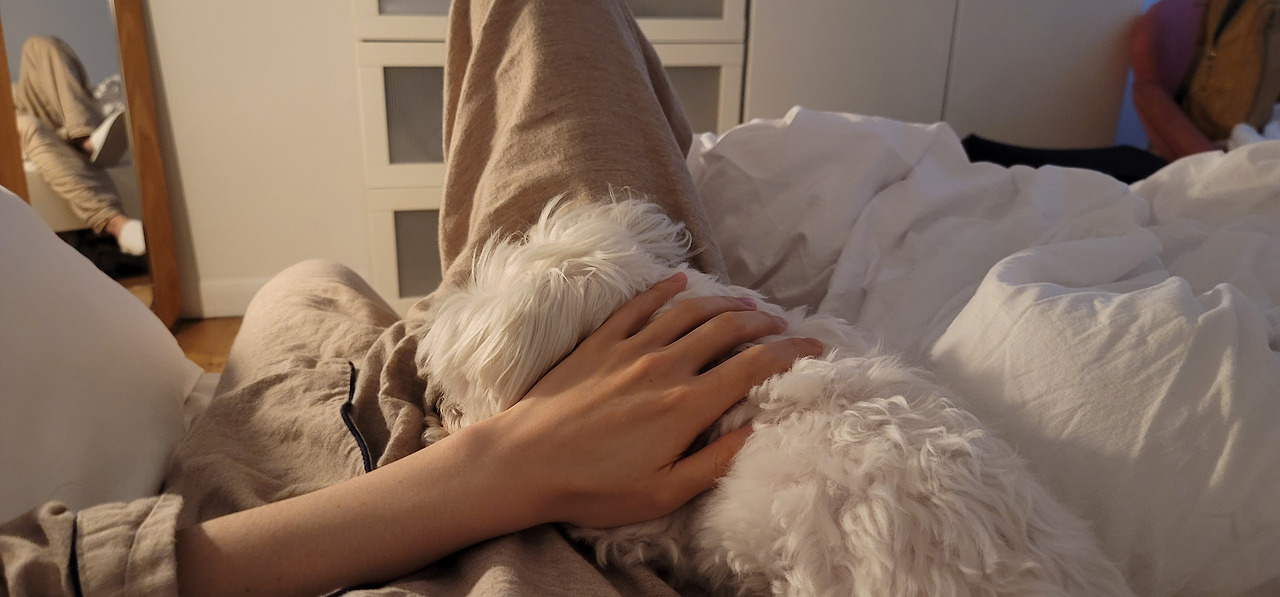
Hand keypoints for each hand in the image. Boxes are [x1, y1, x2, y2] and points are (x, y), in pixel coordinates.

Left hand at [480, 271, 823, 528]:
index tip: (814, 348)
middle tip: (783, 323)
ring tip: (746, 301)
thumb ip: (715, 462)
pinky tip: (679, 281)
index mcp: (687, 405)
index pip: (753, 366)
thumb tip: (756, 431)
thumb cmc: (592, 488)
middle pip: (727, 328)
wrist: (522, 463)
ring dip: (724, 301)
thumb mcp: (663, 493)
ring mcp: (630, 348)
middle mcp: (665, 366)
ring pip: (689, 310)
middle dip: (763, 321)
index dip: (791, 353)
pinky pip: (638, 303)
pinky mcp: (598, 342)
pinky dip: (664, 289)